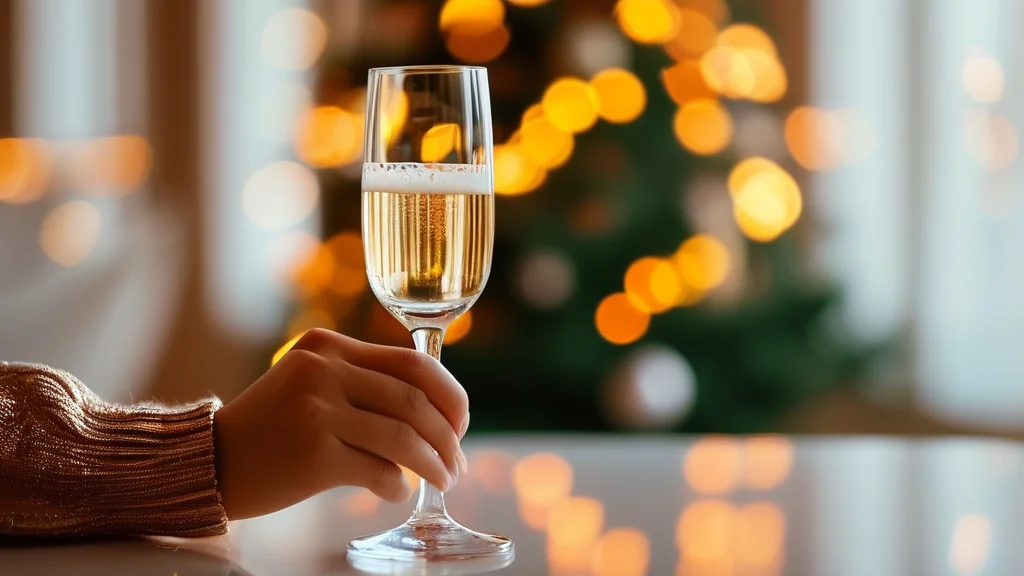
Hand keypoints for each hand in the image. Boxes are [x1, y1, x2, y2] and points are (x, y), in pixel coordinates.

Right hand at [212, 329, 469, 519]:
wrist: (208, 462)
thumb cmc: (270, 429)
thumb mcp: (309, 383)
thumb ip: (362, 383)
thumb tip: (435, 413)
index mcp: (328, 346)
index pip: (413, 361)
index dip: (450, 394)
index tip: (461, 422)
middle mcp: (323, 370)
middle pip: (415, 400)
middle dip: (449, 436)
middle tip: (458, 461)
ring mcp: (317, 410)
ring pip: (403, 436)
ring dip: (434, 463)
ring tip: (444, 480)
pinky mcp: (313, 454)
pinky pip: (379, 470)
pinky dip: (398, 485)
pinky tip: (398, 491)